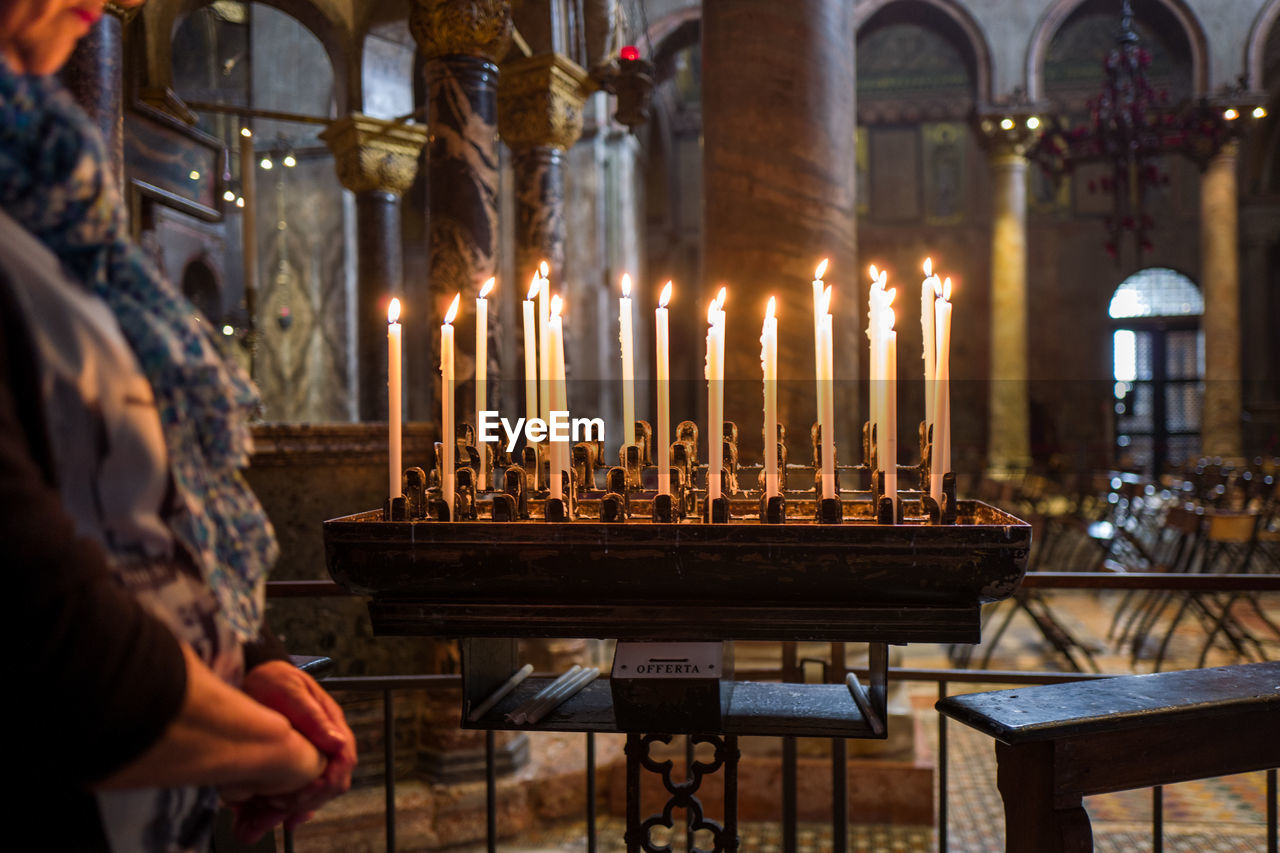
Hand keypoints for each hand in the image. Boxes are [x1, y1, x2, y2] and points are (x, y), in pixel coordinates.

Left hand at [236, 660, 356, 833]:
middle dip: (304, 803)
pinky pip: (289, 794)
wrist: (251, 677)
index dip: (326, 783)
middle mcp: (323, 744)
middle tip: (278, 815)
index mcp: (331, 726)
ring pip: (308, 794)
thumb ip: (314, 718)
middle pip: (328, 784)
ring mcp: (306, 756)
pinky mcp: (287, 765)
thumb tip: (338, 743)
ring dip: (286, 812)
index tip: (302, 796)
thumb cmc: (273, 680)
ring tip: (259, 825)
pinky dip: (274, 810)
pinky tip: (258, 820)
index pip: (343, 761)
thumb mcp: (292, 692)